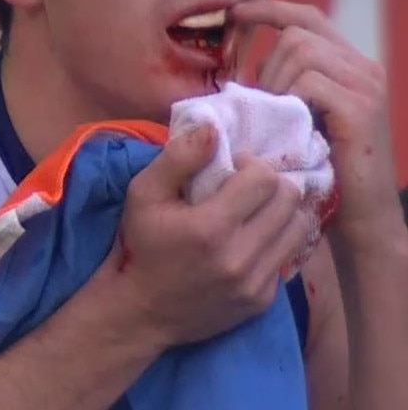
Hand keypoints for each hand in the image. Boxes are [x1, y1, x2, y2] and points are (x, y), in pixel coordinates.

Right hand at [105, 124, 307, 347]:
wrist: (141, 312)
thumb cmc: (141, 244)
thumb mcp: (144, 192)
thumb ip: (179, 157)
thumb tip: (214, 129)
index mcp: (210, 228)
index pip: (264, 178)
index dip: (251, 164)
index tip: (233, 168)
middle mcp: (240, 258)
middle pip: (289, 199)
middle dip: (271, 183)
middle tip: (247, 186)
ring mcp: (255, 284)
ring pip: (299, 227)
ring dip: (280, 210)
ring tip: (256, 210)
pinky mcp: (262, 301)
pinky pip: (288, 255)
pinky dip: (274, 239)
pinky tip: (250, 238)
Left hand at [230, 0, 401, 240]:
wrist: (361, 218)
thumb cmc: (321, 168)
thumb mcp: (299, 118)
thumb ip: (283, 87)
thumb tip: (246, 67)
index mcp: (349, 64)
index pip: (306, 16)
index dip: (269, 9)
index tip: (235, 13)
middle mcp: (363, 66)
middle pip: (298, 32)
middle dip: (268, 62)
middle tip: (264, 102)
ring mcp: (365, 84)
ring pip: (302, 51)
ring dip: (275, 82)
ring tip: (277, 118)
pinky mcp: (361, 107)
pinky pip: (310, 82)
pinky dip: (289, 99)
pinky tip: (290, 126)